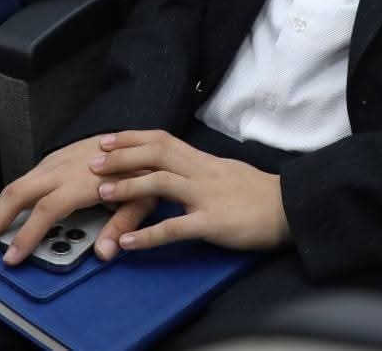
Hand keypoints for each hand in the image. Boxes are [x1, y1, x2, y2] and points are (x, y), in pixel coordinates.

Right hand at [0, 136, 156, 264]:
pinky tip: (2, 215)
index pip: (48, 209)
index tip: (12, 258)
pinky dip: (9, 199)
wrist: (141, 138)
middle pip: (18, 192)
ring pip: (17, 183)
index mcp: (84, 179)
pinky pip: (26, 178)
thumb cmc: (144, 172)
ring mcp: (56, 160)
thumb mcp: (145, 199)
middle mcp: (64, 166)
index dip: (28, 234)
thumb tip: (104, 253)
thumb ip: (124, 224)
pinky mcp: (55, 157)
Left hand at [91, 130, 290, 252]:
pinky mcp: (213, 223)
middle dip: (121, 157)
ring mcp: (207, 196)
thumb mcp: (225, 172)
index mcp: (203, 160)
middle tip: (92, 164)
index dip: (132, 138)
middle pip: (155, 154)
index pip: (162, 139)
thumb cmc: (257, 194)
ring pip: (161, 183)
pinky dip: (148, 236)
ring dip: (128, 188)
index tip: (106, 140)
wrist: (289, 209)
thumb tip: (174, 167)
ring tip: (101, 196)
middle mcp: (202, 171)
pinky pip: (176, 228)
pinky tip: (127, 243)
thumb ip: (198, 169)